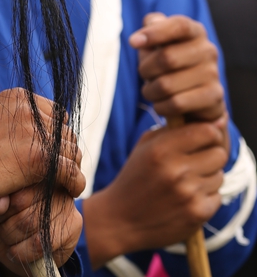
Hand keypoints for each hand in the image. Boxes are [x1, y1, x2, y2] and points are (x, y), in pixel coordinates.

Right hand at [0, 89, 83, 256]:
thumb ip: (11, 122)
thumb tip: (33, 131)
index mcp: (17, 97)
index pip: (55, 114)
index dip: (56, 136)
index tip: (54, 154)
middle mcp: (28, 108)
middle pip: (65, 131)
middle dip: (65, 152)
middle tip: (61, 173)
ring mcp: (34, 131)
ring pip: (71, 150)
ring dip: (71, 167)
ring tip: (65, 183)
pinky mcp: (38, 157)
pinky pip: (71, 171)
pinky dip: (75, 183)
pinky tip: (70, 192)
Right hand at [81, 120, 227, 266]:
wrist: (122, 219)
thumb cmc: (136, 177)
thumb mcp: (146, 146)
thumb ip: (173, 130)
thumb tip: (210, 122)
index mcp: (161, 149)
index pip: (206, 132)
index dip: (209, 133)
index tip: (203, 138)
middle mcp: (176, 170)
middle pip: (219, 154)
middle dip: (210, 155)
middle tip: (197, 161)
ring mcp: (188, 194)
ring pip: (219, 176)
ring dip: (207, 177)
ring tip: (188, 182)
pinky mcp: (197, 214)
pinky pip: (217, 197)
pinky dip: (206, 197)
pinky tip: (189, 198)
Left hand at [130, 13, 228, 147]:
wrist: (198, 99)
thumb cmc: (173, 64)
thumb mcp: (161, 41)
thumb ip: (153, 26)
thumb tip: (144, 31)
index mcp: (195, 31)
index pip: (178, 26)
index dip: (155, 33)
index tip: (133, 42)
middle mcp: (208, 50)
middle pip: (167, 57)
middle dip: (145, 69)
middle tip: (143, 74)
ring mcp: (213, 74)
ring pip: (167, 84)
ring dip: (150, 91)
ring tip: (149, 91)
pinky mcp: (213, 97)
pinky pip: (177, 104)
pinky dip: (161, 106)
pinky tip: (160, 104)